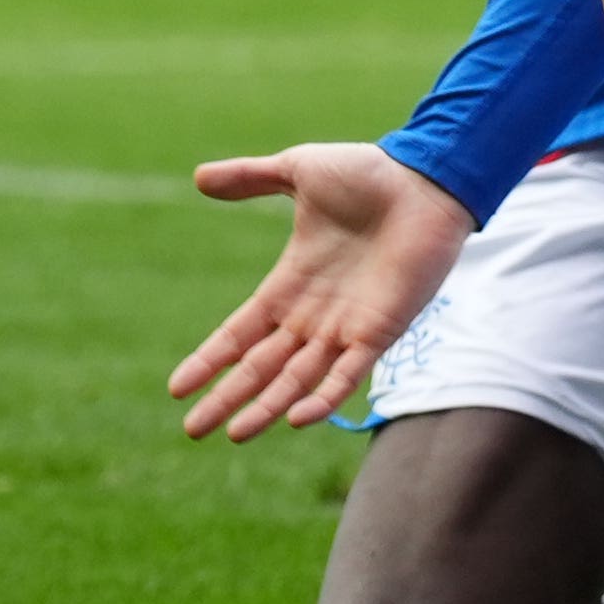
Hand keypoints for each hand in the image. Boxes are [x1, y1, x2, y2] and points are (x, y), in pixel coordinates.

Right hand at [167, 142, 475, 435]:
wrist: (426, 177)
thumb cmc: (369, 174)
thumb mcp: (298, 170)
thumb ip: (250, 178)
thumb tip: (197, 177)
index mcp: (290, 285)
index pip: (240, 334)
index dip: (210, 360)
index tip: (177, 388)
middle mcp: (313, 315)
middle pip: (261, 367)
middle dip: (227, 398)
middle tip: (192, 430)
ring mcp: (346, 327)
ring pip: (297, 380)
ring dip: (266, 407)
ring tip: (233, 433)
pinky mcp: (380, 330)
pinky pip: (348, 374)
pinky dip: (323, 397)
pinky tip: (295, 418)